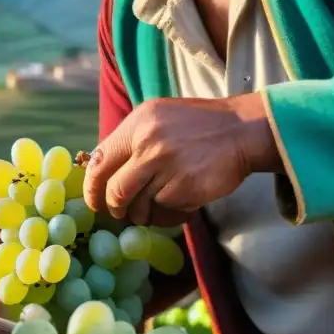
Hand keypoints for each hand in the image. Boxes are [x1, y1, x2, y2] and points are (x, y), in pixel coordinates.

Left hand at [83, 94, 280, 225]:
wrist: (241, 130)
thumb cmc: (198, 125)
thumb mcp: (159, 118)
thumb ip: (131, 140)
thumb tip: (101, 170)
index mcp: (138, 123)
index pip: (100, 161)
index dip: (92, 186)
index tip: (95, 199)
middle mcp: (148, 143)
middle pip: (114, 190)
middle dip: (113, 208)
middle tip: (118, 213)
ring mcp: (166, 166)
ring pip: (138, 206)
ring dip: (143, 214)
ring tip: (155, 207)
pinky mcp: (184, 188)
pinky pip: (163, 212)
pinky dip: (166, 215)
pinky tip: (178, 204)